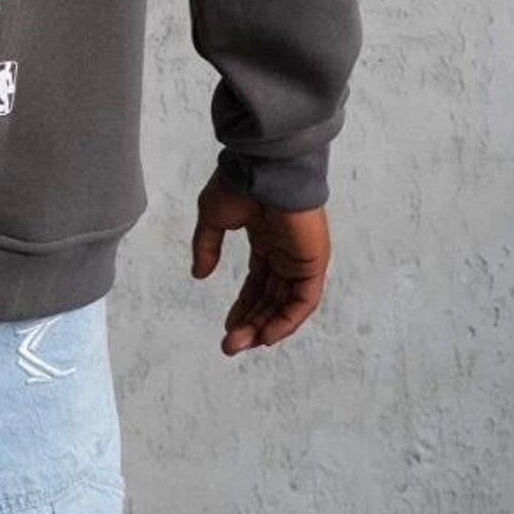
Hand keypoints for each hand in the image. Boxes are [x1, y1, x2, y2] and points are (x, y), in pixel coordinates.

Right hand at [191, 169, 330, 354]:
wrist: (264, 168)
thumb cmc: (239, 183)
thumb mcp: (213, 216)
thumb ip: (207, 246)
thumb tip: (200, 274)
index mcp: (266, 239)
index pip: (257, 283)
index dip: (243, 307)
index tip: (228, 328)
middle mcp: (285, 252)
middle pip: (271, 299)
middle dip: (251, 323)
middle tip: (229, 346)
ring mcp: (301, 258)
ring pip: (286, 304)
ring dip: (265, 328)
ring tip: (241, 344)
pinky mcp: (314, 262)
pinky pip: (304, 301)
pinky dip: (287, 321)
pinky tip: (266, 336)